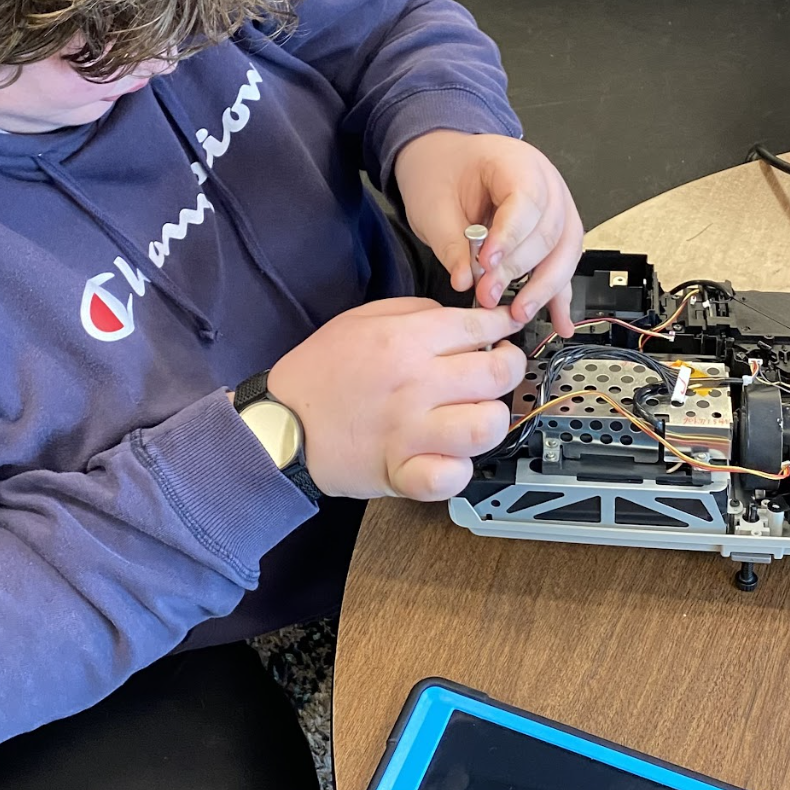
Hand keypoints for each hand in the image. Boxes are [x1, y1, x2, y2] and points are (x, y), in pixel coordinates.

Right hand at [267, 299, 525, 499]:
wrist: (281, 423)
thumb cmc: (320, 371)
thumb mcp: (362, 319)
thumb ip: (415, 312)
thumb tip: (462, 318)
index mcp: (404, 341)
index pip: (479, 325)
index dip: (501, 325)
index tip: (504, 329)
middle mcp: (413, 384)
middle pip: (497, 373)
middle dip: (509, 367)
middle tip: (498, 369)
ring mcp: (409, 431)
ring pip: (486, 426)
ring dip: (491, 418)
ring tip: (477, 413)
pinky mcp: (400, 472)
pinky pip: (451, 477)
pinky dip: (459, 469)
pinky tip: (450, 455)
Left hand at [394, 131, 582, 335]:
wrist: (446, 160)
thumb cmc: (443, 170)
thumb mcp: (434, 204)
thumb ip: (452, 243)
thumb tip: (466, 281)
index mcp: (516, 163)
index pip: (526, 201)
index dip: (509, 237)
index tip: (486, 263)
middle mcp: (547, 183)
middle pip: (549, 232)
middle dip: (519, 271)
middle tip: (488, 296)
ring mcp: (556, 207)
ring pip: (564, 252)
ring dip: (543, 287)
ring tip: (519, 313)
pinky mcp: (554, 232)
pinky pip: (562, 264)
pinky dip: (559, 294)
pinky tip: (560, 321)